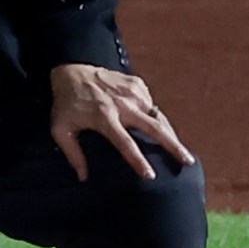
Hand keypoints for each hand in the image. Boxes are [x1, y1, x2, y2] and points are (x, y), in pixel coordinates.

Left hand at [47, 64, 195, 180]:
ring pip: (157, 116)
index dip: (138, 160)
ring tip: (177, 148)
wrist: (71, 70)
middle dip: (173, 145)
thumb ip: (72, 154)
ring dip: (168, 132)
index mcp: (104, 118)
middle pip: (154, 127)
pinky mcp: (137, 84)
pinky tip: (154, 127)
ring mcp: (132, 92)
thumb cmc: (66, 103)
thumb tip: (83, 177)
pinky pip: (150, 105)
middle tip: (187, 160)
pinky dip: (154, 116)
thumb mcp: (60, 129)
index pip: (125, 143)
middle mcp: (122, 104)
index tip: (151, 175)